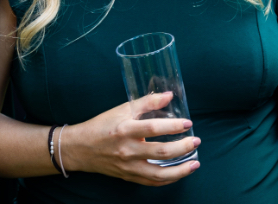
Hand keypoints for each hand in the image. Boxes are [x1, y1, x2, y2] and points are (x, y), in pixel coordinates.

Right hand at [60, 92, 200, 185]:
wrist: (81, 148)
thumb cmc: (103, 125)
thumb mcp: (123, 109)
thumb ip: (147, 102)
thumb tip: (169, 96)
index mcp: (125, 130)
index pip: (153, 128)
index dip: (173, 125)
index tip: (188, 123)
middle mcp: (127, 150)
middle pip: (160, 152)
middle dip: (183, 148)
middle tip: (196, 141)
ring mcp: (128, 166)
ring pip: (159, 174)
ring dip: (181, 170)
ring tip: (195, 163)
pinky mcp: (128, 177)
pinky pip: (152, 182)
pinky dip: (168, 179)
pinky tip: (179, 173)